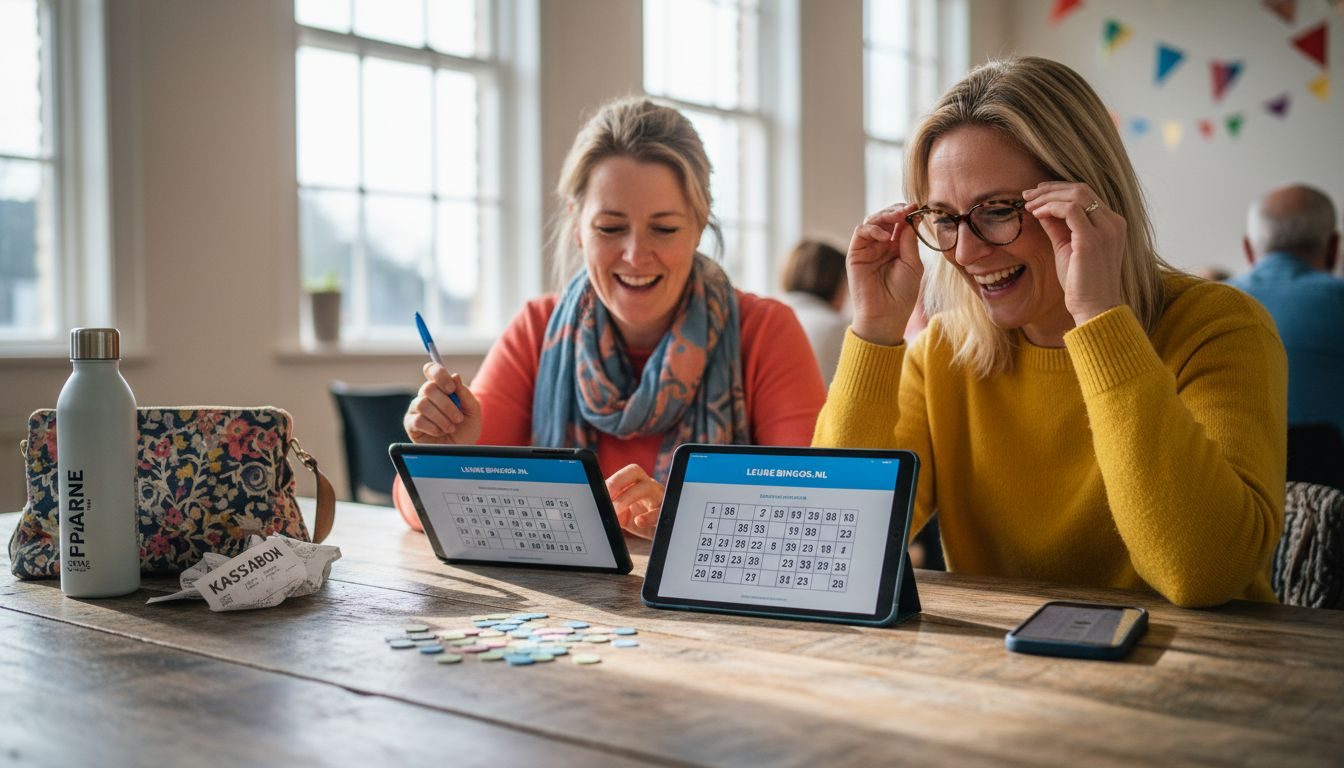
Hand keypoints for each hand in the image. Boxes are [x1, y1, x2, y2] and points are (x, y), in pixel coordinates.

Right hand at [403, 363, 482, 444]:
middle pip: (428, 387)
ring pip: (423, 404)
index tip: (451, 388)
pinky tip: (440, 432)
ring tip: (451, 427)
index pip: (432, 369)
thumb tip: (455, 375)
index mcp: (441, 388)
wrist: (462, 449)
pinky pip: (418, 420)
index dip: (439, 374)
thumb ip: (464, 393)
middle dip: (447, 404)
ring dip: (441, 418)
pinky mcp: (410, 424)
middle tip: (458, 418)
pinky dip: (433, 427)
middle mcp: (426, 396)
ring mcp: (416, 409)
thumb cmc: (466, 429)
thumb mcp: (473, 410)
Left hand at [605, 464, 662, 539]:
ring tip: (616, 510)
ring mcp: (658, 497)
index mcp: (637, 483)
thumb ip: (611, 509)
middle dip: (617, 481)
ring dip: (627, 497)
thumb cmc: (640, 519)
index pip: (624, 473)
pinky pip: (659, 511)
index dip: (612, 480)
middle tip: (607, 497)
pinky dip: (648, 517)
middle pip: (634, 471)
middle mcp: (648, 486)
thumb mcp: (622, 514)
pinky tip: (639, 521)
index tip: (599, 494)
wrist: (657, 534)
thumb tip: (597, 508)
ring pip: (647, 487)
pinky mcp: (665, 513)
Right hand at [846, 202, 924, 345]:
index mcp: (896, 247)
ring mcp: (868, 249)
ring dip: (885, 215)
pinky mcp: (855, 254)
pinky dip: (872, 229)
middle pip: (885, 218)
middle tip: (907, 209)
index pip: (900, 223)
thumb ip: (909, 241)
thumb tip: (910, 218)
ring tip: (898, 217)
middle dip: (896, 210)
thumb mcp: (913, 265)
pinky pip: (860, 232)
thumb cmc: (902, 295)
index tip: (918, 207)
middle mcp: (881, 245)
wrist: (885, 315)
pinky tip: (885, 236)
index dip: (907, 213)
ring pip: (872, 221)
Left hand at [1022, 182, 1126, 326]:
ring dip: (1048, 196)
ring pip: (1076, 195)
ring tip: (1029, 204)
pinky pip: (1070, 210)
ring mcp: (1105, 230)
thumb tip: (1042, 209)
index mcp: (1112, 224)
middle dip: (1051, 189)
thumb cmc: (1081, 283)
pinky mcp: (1092, 239)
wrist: (1094, 307)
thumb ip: (1058, 227)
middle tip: (1027, 194)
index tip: (1037, 193)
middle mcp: (1113, 223)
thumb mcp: (1067, 248)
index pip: (1087, 194)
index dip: (1059, 189)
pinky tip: (1036, 214)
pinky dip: (1050, 207)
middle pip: (1081, 189)